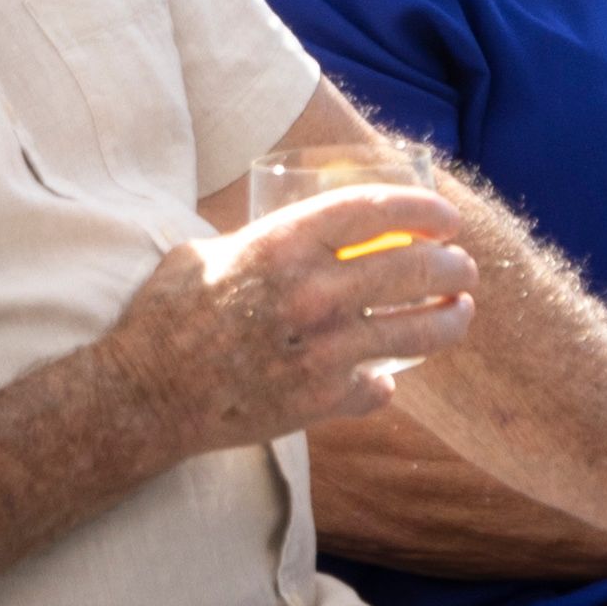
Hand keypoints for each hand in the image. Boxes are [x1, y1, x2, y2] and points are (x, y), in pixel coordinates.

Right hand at [152, 179, 481, 445]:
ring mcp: (324, 349)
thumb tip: (297, 238)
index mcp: (283, 244)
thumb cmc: (167, 317)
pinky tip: (391, 374)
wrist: (144, 395)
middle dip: (452, 263)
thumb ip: (260, 242)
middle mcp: (313, 293)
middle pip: (414, 267)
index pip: (375, 210)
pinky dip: (385, 382)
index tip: (445, 215)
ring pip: (420, 331)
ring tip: (460, 309)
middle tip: (462, 265)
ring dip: (452, 317)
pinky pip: (379, 386)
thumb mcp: (206, 253)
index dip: (422, 208)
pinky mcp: (322, 398)